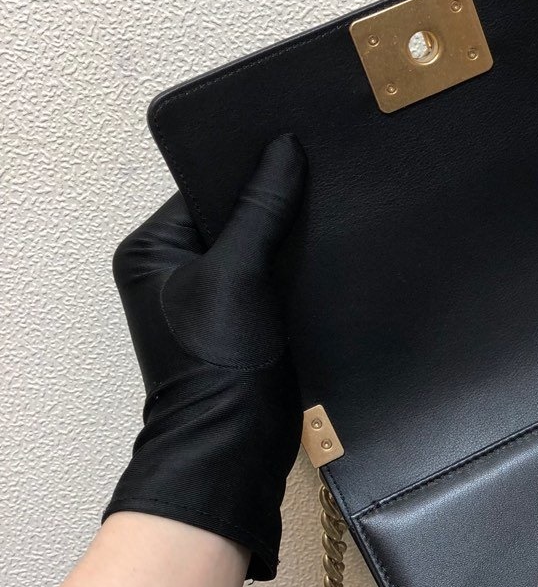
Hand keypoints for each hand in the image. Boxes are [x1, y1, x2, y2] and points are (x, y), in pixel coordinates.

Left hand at [104, 134, 306, 578]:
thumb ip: (260, 209)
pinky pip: (273, 279)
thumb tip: (285, 147)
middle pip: (233, 218)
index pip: (204, 191)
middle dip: (275, 201)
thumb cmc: (217, 359)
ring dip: (291, 236)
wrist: (234, 445)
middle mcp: (175, 272)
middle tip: (324, 168)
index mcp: (151, 252)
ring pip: (258, 249)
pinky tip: (333, 248)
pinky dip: (298, 267)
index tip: (296, 142)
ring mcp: (212, 301)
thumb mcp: (237, 273)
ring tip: (336, 202)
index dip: (249, 168)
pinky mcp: (246, 323)